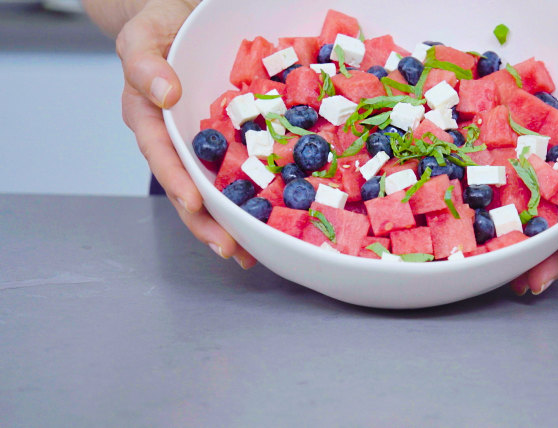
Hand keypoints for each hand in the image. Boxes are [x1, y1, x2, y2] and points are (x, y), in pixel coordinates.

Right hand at [117, 0, 256, 268]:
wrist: (184, 14)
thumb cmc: (159, 25)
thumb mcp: (143, 36)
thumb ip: (144, 63)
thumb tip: (166, 93)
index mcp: (150, 119)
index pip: (162, 157)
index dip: (178, 183)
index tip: (195, 206)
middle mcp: (179, 138)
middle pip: (190, 187)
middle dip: (208, 223)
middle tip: (230, 250)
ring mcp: (208, 140)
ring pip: (218, 185)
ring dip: (234, 219)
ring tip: (253, 251)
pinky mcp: (236, 134)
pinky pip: (248, 163)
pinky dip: (260, 189)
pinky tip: (278, 211)